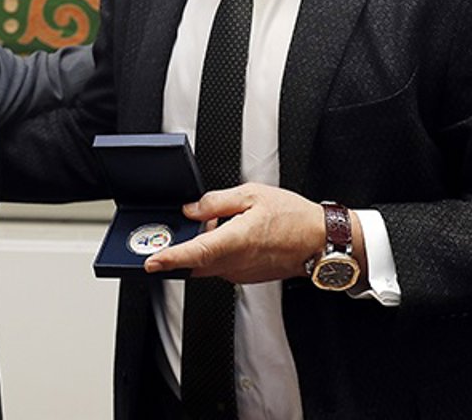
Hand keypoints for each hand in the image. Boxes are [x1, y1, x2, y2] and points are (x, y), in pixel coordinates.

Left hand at [144, 183, 326, 283]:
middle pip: (194, 262)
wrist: (320, 240)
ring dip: (199, 250)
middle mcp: (236, 263)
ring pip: (206, 265)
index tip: (151, 262)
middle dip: (178, 251)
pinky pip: (220, 266)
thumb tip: (192, 208)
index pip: (195, 253)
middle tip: (169, 235)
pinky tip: (225, 235)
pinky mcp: (245, 277)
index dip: (170, 259)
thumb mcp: (252, 195)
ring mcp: (240, 273)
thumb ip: (216, 201)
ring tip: (209, 226)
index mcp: (236, 241)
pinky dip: (214, 253)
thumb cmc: (294, 217)